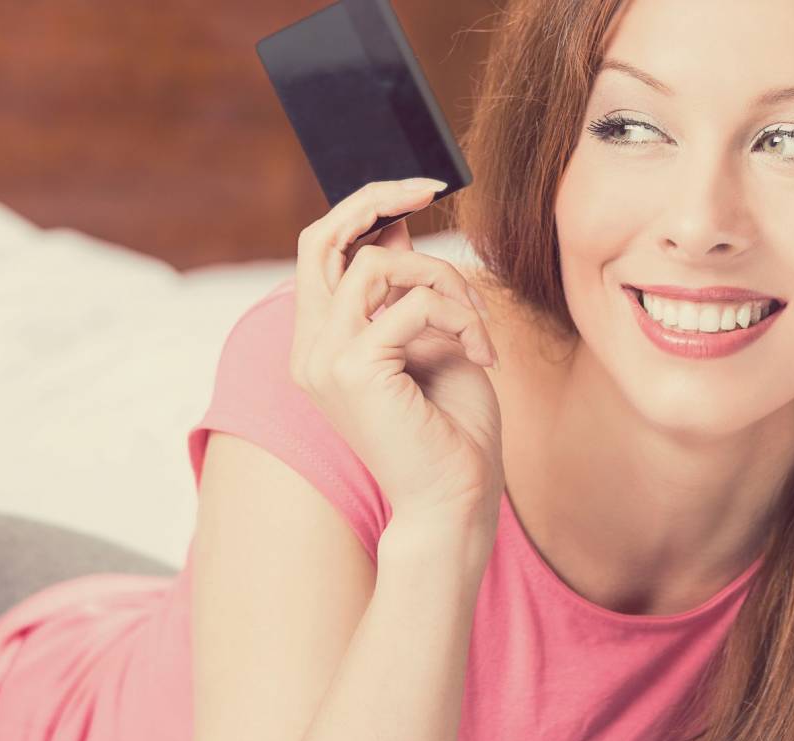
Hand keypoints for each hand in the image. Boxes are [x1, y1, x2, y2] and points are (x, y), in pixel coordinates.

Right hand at [289, 178, 504, 562]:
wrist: (456, 501)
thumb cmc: (451, 431)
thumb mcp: (432, 342)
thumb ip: (407, 291)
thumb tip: (395, 227)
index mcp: (321, 342)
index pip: (320, 251)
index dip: (364, 209)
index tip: (419, 191)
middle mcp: (310, 349)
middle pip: (321, 239)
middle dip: (376, 199)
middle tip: (430, 187)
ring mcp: (324, 360)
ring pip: (381, 266)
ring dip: (446, 282)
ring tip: (478, 326)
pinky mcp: (354, 370)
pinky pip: (412, 304)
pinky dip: (459, 316)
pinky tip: (483, 354)